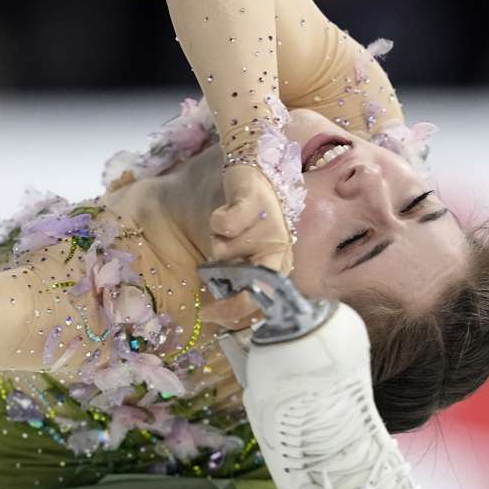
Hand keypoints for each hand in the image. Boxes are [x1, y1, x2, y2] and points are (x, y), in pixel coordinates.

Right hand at [202, 164, 293, 327]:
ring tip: (229, 230)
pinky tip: (225, 214)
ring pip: (224, 252)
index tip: (207, 314)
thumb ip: (243, 280)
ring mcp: (269, 225)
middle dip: (223, 279)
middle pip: (248, 281)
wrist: (259, 174)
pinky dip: (217, 220)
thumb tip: (221, 312)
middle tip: (212, 272)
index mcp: (281, 264)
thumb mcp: (251, 254)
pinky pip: (223, 225)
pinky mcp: (254, 202)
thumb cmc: (252, 223)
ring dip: (218, 242)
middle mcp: (279, 247)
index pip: (262, 300)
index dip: (232, 311)